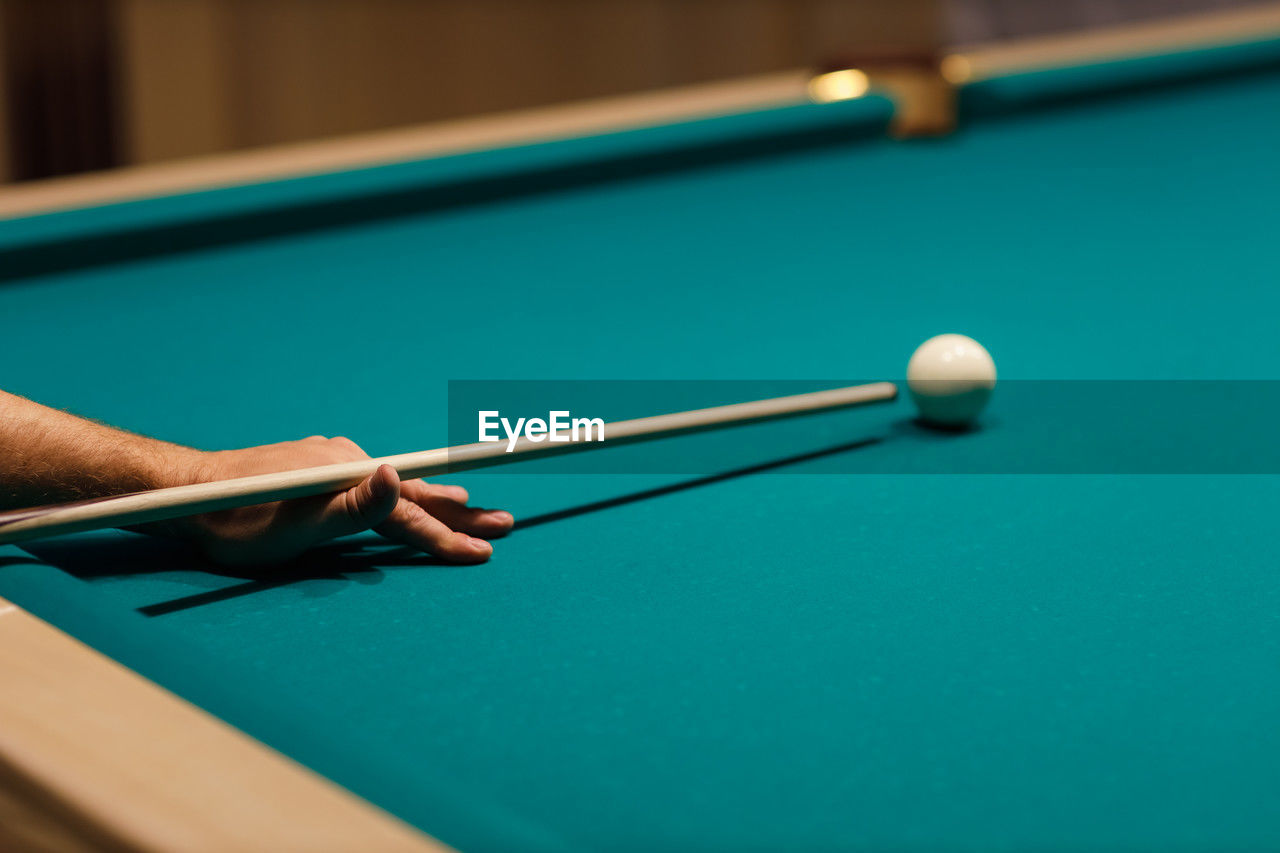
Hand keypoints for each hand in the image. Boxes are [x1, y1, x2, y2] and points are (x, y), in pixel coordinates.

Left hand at [174, 436, 513, 566]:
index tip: (487, 552)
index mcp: (349, 478)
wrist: (189, 492)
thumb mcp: (293, 527)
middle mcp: (348, 461)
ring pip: (396, 485)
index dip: (450, 536)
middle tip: (505, 523)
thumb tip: (399, 475)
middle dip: (462, 512)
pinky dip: (402, 491)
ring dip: (436, 498)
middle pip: (415, 492)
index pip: (411, 515)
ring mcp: (334, 461)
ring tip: (468, 505)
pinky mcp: (318, 465)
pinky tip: (407, 492)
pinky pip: (373, 481)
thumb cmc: (235, 522)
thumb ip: (351, 507)